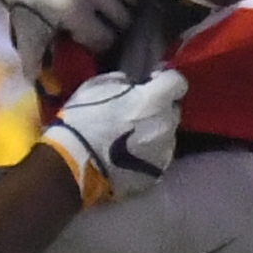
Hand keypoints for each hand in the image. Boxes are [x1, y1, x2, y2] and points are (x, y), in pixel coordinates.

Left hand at [0, 0, 143, 61]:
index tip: (94, 38)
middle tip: (106, 21)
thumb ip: (32, 54)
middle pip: (123, 19)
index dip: (100, 41)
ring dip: (124, 3)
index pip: (105, 39)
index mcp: (73, 12)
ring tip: (112, 3)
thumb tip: (35, 81)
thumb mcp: (24, 24)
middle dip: (115, 24)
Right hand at [38, 67, 187, 208]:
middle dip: (159, 109)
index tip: (154, 83)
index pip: (177, 82)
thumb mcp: (96, 87)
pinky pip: (158, 157)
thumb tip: (134, 85)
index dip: (166, 81)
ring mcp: (165, 151)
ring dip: (155, 133)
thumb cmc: (82, 119)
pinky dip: (149, 154)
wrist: (75, 162)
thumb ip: (122, 82)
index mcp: (154, 100)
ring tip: (131, 139)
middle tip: (137, 113)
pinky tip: (130, 156)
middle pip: (172, 111)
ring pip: (167, 135)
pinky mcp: (158, 171)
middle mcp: (167, 125)